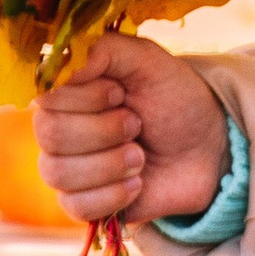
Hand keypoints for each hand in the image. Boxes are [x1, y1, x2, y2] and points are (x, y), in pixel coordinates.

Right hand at [32, 34, 230, 226]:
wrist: (208, 147)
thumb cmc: (175, 99)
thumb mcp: (150, 61)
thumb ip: (107, 49)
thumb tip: (65, 65)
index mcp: (69, 93)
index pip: (45, 97)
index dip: (86, 98)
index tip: (121, 93)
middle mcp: (59, 129)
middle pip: (50, 135)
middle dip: (105, 130)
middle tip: (137, 125)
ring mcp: (68, 169)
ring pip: (58, 173)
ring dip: (112, 163)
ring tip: (141, 156)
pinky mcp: (83, 203)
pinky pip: (75, 206)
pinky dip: (114, 194)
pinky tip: (138, 183)